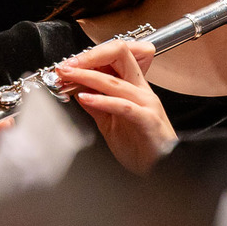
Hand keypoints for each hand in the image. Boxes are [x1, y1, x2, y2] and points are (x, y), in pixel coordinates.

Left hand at [55, 39, 176, 174]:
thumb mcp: (110, 124)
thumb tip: (79, 93)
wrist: (160, 169)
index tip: (68, 65)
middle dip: (89, 57)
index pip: (114, 58)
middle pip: (119, 56)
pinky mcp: (148, 120)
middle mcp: (141, 91)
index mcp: (134, 88)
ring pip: (115, 82)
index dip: (90, 58)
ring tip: (69, 77)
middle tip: (66, 65)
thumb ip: (97, 107)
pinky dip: (102, 101)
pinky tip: (86, 99)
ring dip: (88, 76)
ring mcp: (146, 104)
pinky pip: (124, 106)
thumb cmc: (142, 149)